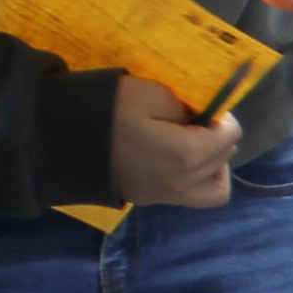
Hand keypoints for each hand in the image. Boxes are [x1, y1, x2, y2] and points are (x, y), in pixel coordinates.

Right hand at [111, 70, 236, 209]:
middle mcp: (181, 182)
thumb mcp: (152, 93)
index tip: (208, 108)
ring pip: (215, 187)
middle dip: (218, 139)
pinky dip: (197, 179)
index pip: (229, 137)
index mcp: (184, 153)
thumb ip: (188, 108)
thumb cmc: (107, 108)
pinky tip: (179, 158)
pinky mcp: (151, 199)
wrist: (63, 138)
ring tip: (193, 142)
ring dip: (213, 163)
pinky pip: (192, 196)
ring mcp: (165, 196)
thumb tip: (204, 120)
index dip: (224, 119)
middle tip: (199, 121)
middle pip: (223, 160)